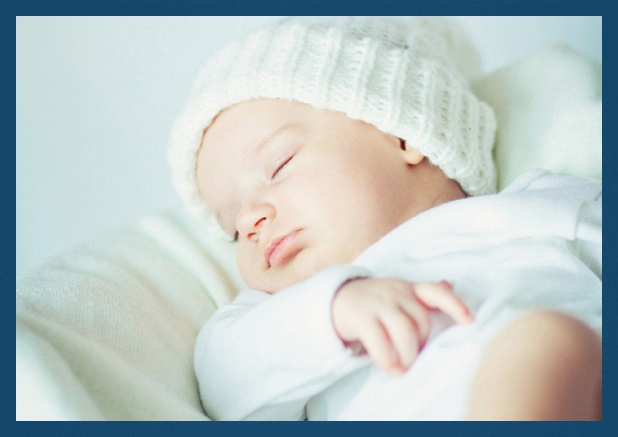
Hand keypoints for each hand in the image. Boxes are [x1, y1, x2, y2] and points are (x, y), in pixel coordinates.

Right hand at [331, 278, 471, 373]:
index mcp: (409, 288)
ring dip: (408, 355)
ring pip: (404, 331)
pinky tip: (391, 369)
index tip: (469, 322)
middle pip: (421, 321)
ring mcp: (378, 303)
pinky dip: (388, 359)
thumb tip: (450, 284)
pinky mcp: (361, 317)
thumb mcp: (399, 293)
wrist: (336, 298)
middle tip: (415, 357)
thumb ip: (422, 294)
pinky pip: (380, 341)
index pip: (437, 292)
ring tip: (405, 367)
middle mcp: (396, 292)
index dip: (455, 306)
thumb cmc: (375, 301)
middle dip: (422, 344)